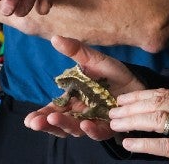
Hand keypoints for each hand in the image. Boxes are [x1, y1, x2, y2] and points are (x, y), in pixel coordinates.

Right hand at [24, 36, 144, 139]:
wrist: (140, 82)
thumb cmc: (114, 73)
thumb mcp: (94, 60)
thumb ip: (76, 51)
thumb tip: (55, 38)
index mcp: (72, 99)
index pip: (52, 110)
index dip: (40, 116)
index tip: (29, 120)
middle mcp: (80, 113)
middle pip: (60, 123)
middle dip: (47, 124)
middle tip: (36, 122)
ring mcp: (94, 121)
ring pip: (75, 129)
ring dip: (64, 125)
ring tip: (55, 119)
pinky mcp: (110, 127)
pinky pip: (99, 132)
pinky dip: (91, 130)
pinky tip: (85, 124)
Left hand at [107, 74, 168, 163]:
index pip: (164, 93)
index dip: (141, 95)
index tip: (123, 98)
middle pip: (157, 104)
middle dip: (132, 106)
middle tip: (113, 110)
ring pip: (158, 121)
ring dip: (133, 121)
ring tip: (116, 124)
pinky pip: (165, 145)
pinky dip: (145, 144)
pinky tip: (129, 144)